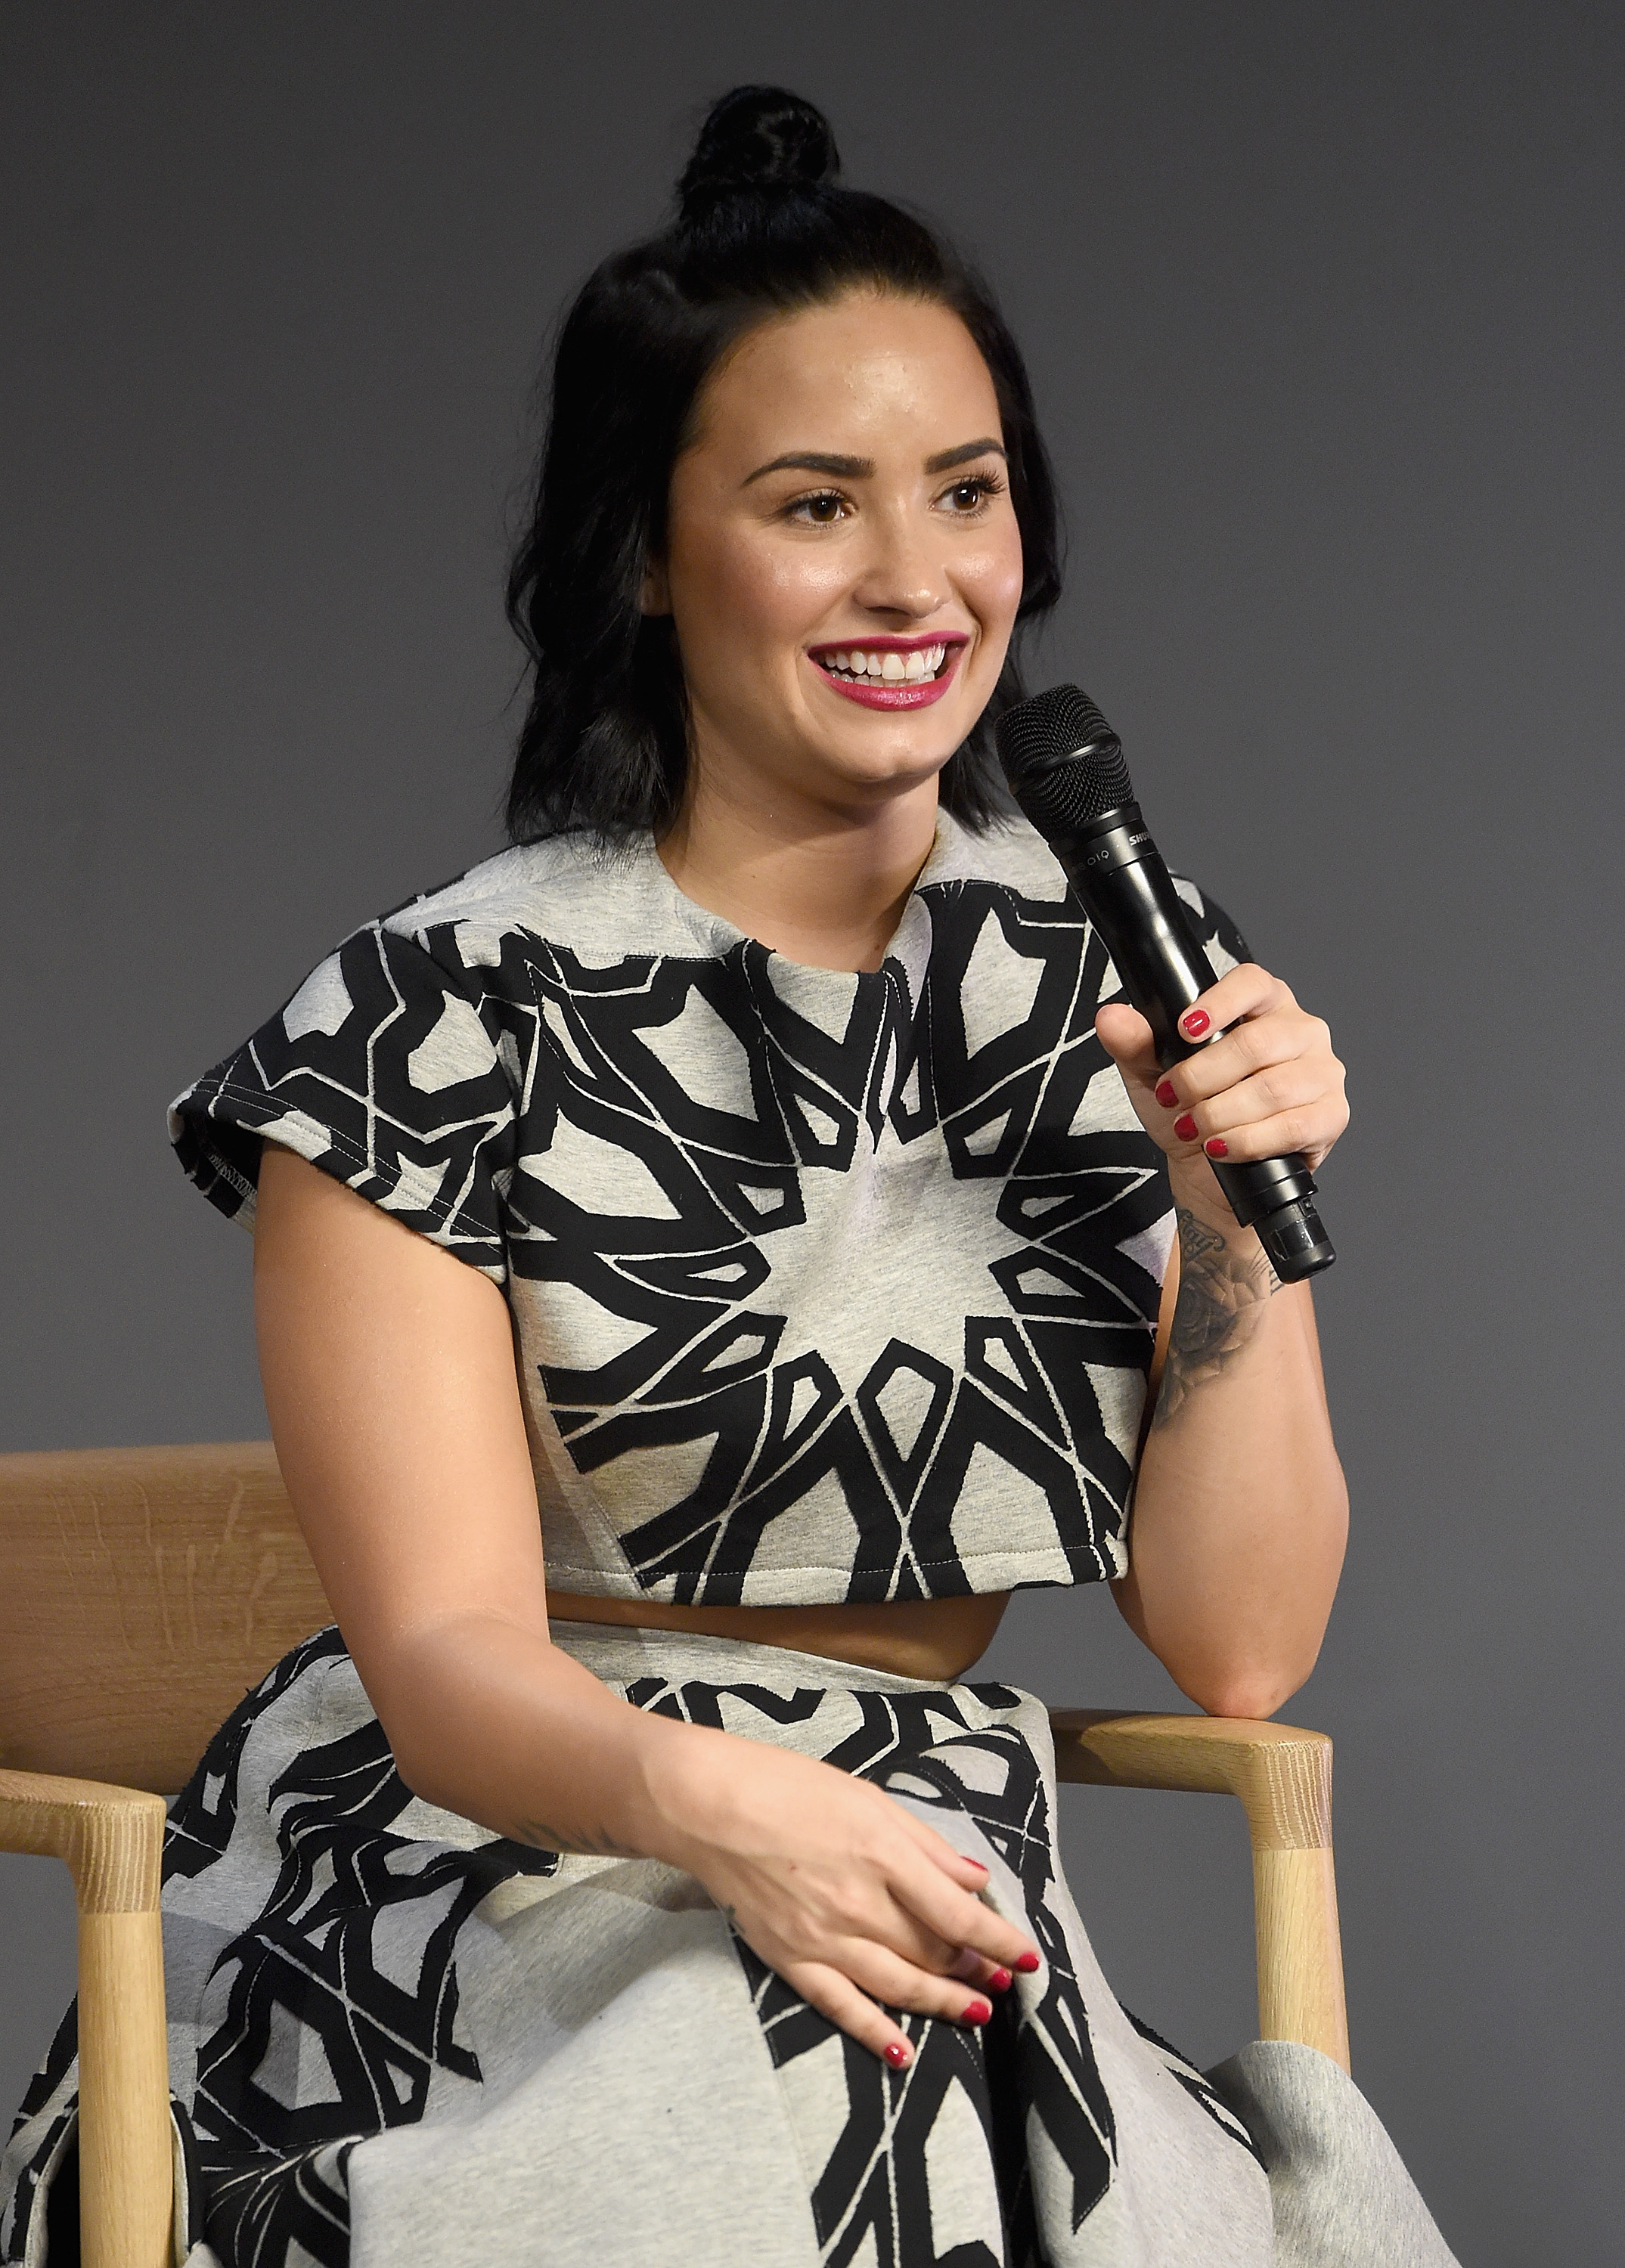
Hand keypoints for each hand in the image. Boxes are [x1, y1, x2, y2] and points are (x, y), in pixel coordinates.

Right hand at [651, 1727, 1037, 2066]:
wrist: (707, 1805)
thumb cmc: (787, 1786)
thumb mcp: (869, 1798)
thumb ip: (925, 1845)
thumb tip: (975, 1881)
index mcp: (883, 1853)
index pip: (958, 1915)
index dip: (1000, 1941)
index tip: (1027, 1957)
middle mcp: (859, 1903)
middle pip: (933, 1952)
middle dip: (975, 1970)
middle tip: (999, 1979)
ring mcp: (823, 1938)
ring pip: (899, 1987)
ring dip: (943, 2004)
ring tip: (975, 2013)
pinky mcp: (791, 1960)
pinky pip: (842, 2008)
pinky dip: (875, 2034)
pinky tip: (903, 2053)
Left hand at [1095, 962, 1347, 1188]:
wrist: (1212, 1168)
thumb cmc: (1190, 1108)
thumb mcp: (1153, 1074)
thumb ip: (1135, 1043)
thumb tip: (1110, 1017)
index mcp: (1264, 1004)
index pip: (1252, 982)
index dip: (1219, 1003)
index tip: (1185, 1030)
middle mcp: (1301, 1030)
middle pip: (1256, 1043)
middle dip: (1204, 1077)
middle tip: (1175, 1098)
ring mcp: (1322, 1073)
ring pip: (1272, 1088)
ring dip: (1221, 1113)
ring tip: (1193, 1128)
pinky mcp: (1331, 1115)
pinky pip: (1292, 1126)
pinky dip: (1247, 1140)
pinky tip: (1221, 1147)